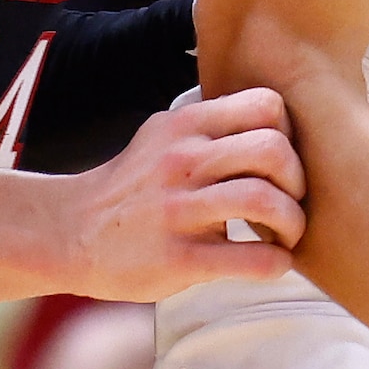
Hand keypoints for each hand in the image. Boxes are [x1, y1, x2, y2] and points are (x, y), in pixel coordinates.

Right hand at [67, 88, 306, 300]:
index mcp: (185, 126)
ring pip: (265, 201)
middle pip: (274, 150)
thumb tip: (279, 127)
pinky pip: (252, 259)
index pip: (266, 104)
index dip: (288, 134)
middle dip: (297, 181)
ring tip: (283, 236)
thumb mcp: (164, 138)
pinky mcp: (177, 258)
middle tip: (288, 203)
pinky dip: (276, 263)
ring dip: (292, 223)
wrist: (71, 233)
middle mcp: (181, 160)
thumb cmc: (134, 189)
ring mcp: (177, 210)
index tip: (279, 164)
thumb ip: (212, 128)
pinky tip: (269, 264)